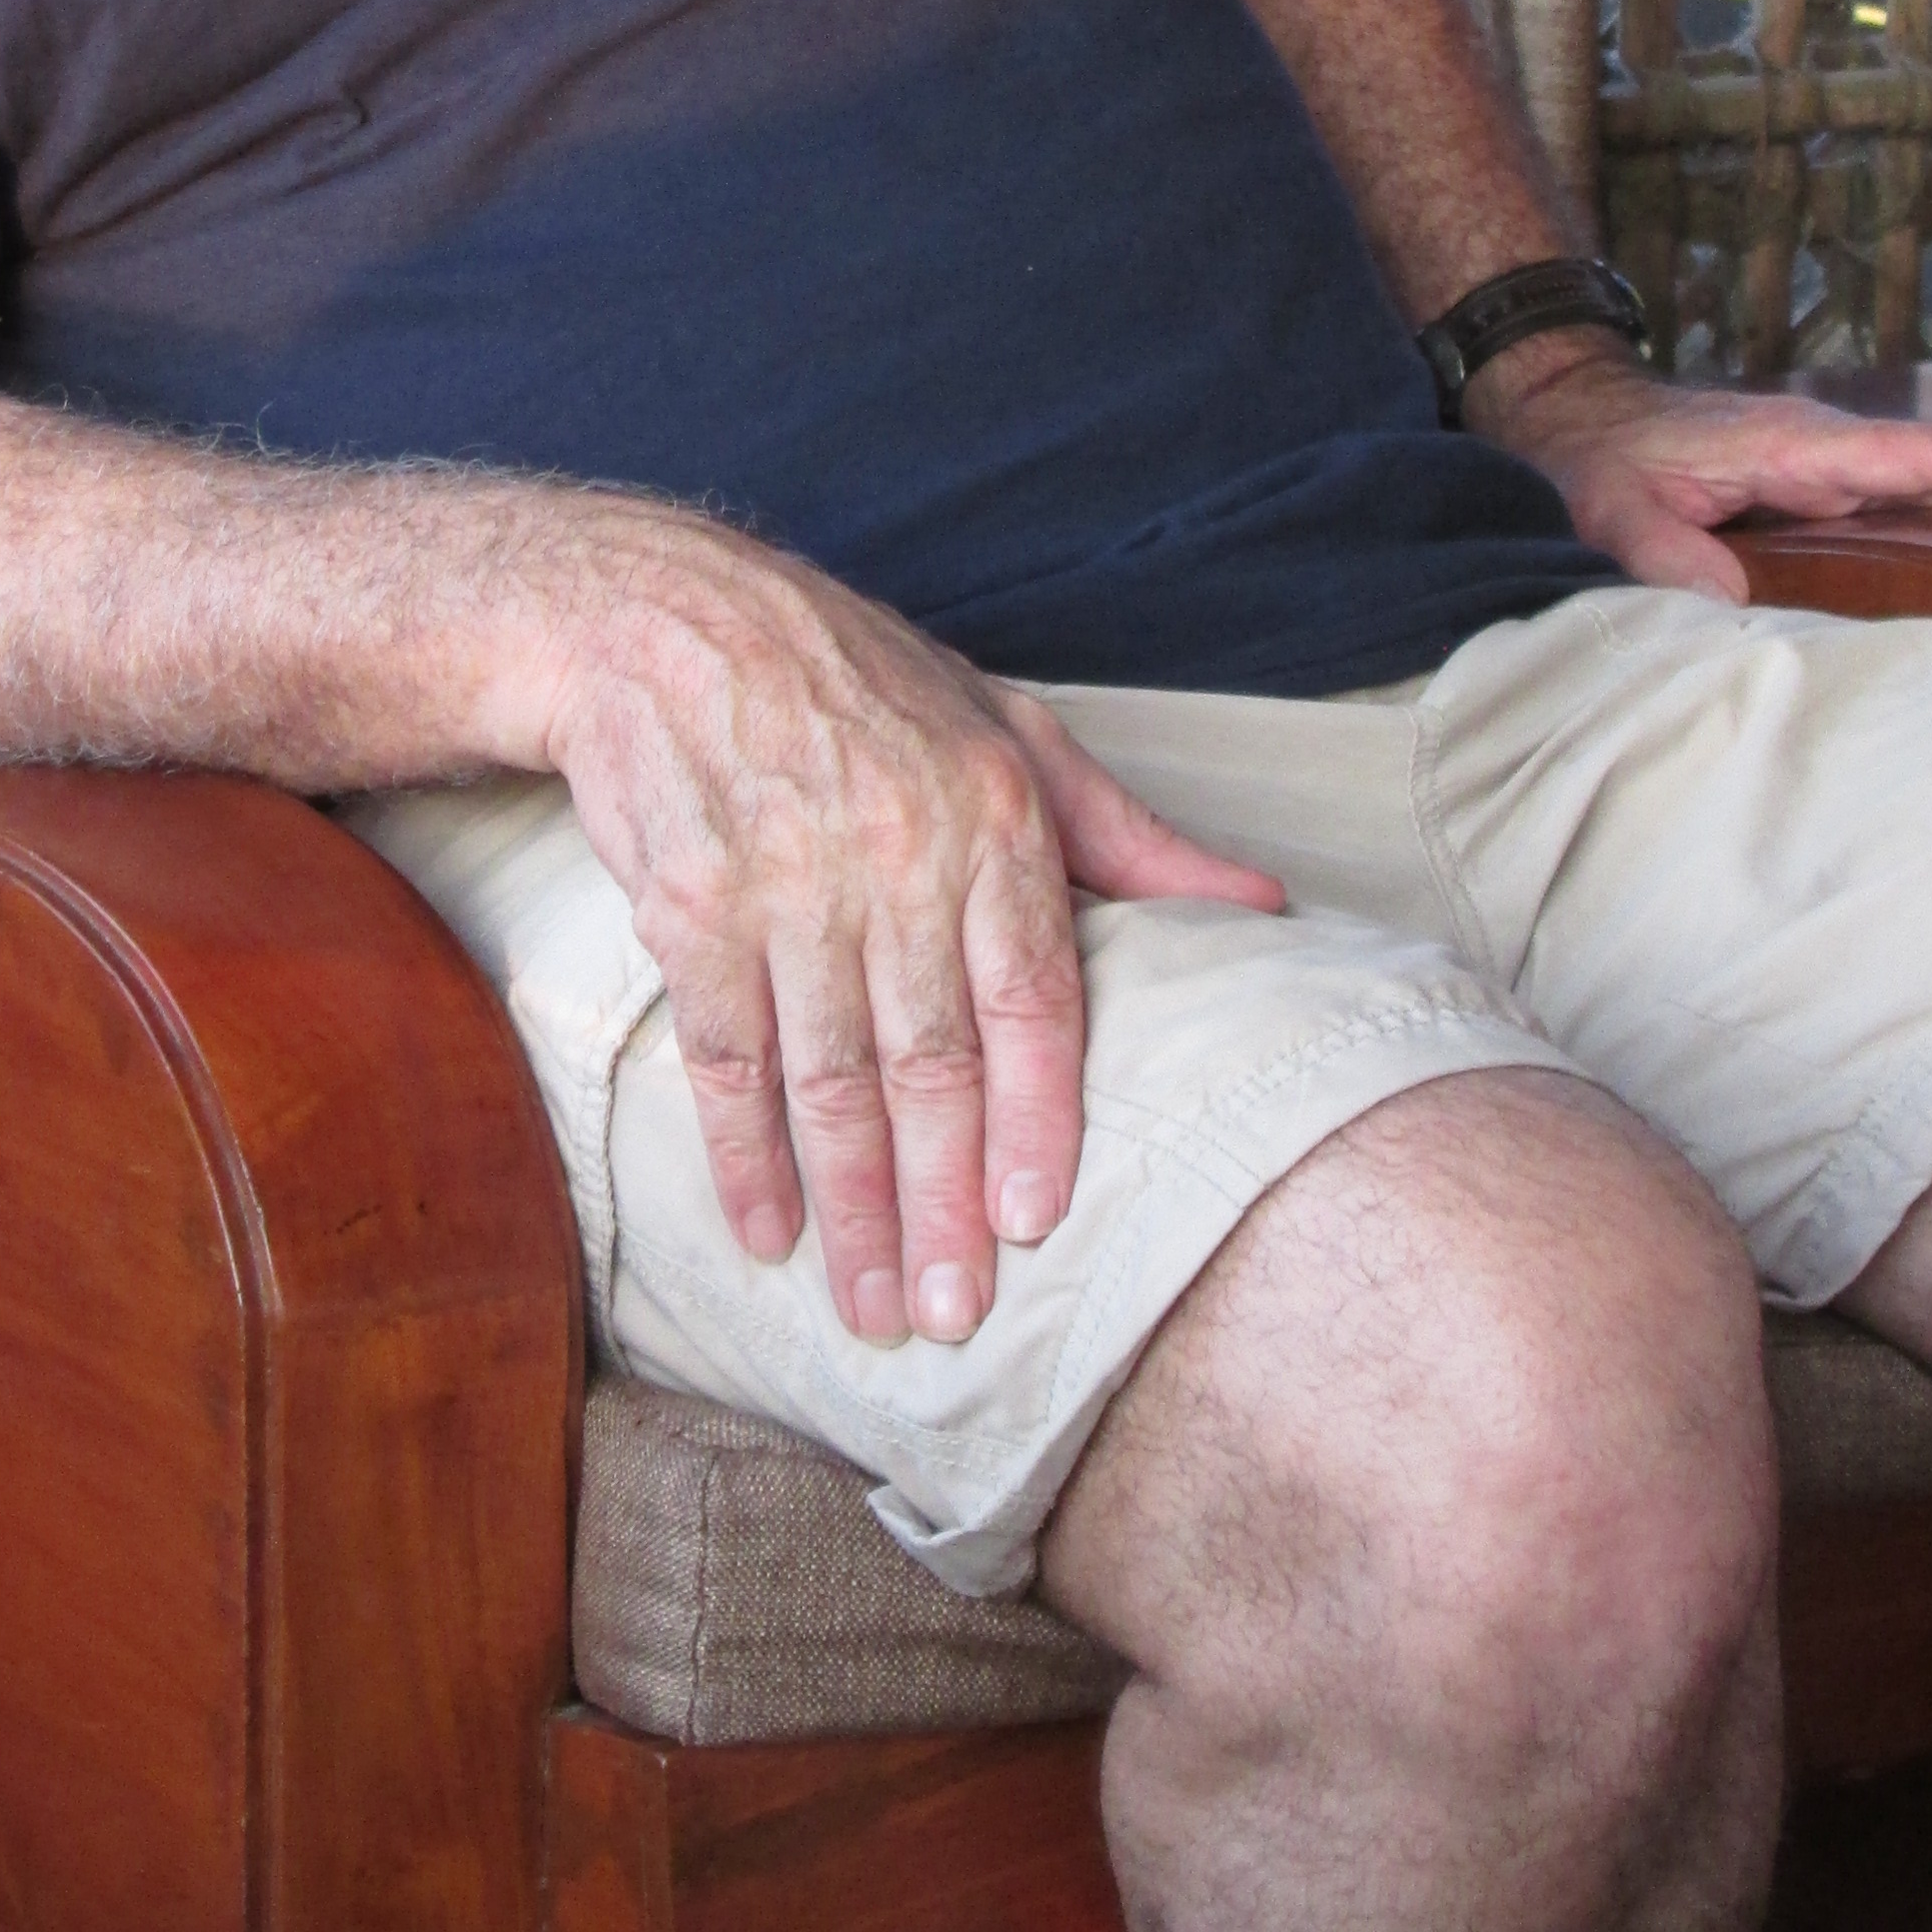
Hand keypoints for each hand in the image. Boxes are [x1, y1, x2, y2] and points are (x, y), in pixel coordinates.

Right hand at [514, 520, 1280, 1349]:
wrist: (665, 616)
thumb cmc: (857, 682)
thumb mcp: (1010, 730)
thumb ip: (1128, 839)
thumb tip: (1266, 908)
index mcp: (990, 811)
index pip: (1031, 996)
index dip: (1035, 1118)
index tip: (1034, 1224)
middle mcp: (892, 849)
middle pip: (930, 1061)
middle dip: (940, 1205)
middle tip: (953, 1315)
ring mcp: (784, 880)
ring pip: (827, 1077)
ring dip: (849, 1206)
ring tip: (870, 1305)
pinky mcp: (688, 903)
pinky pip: (724, 1053)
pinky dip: (741, 1154)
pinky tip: (766, 1231)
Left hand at [1477, 337, 1931, 600]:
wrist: (1574, 420)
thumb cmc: (1599, 462)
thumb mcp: (1616, 510)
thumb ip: (1668, 556)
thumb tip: (1733, 610)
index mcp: (1793, 444)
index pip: (1912, 455)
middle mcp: (1822, 450)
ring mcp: (1820, 469)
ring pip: (1923, 488)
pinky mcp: (1811, 492)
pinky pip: (1893, 507)